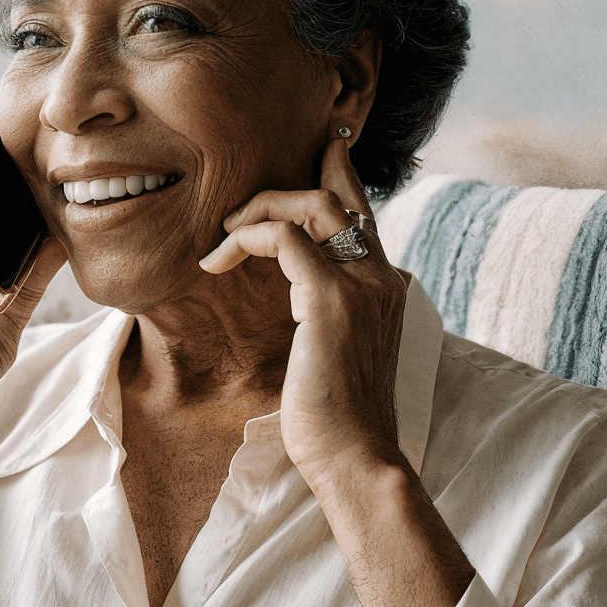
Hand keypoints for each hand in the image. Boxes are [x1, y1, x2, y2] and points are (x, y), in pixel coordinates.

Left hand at [199, 137, 408, 492]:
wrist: (357, 458)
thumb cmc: (340, 421)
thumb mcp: (338, 356)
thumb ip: (329, 319)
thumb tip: (301, 308)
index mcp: (387, 288)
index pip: (364, 213)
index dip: (340, 173)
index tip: (322, 148)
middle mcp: (381, 277)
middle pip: (338, 196)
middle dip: (281, 189)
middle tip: (235, 215)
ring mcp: (360, 286)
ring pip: (311, 205)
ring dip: (258, 210)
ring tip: (223, 239)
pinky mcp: (331, 300)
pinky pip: (284, 237)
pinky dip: (247, 236)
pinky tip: (219, 259)